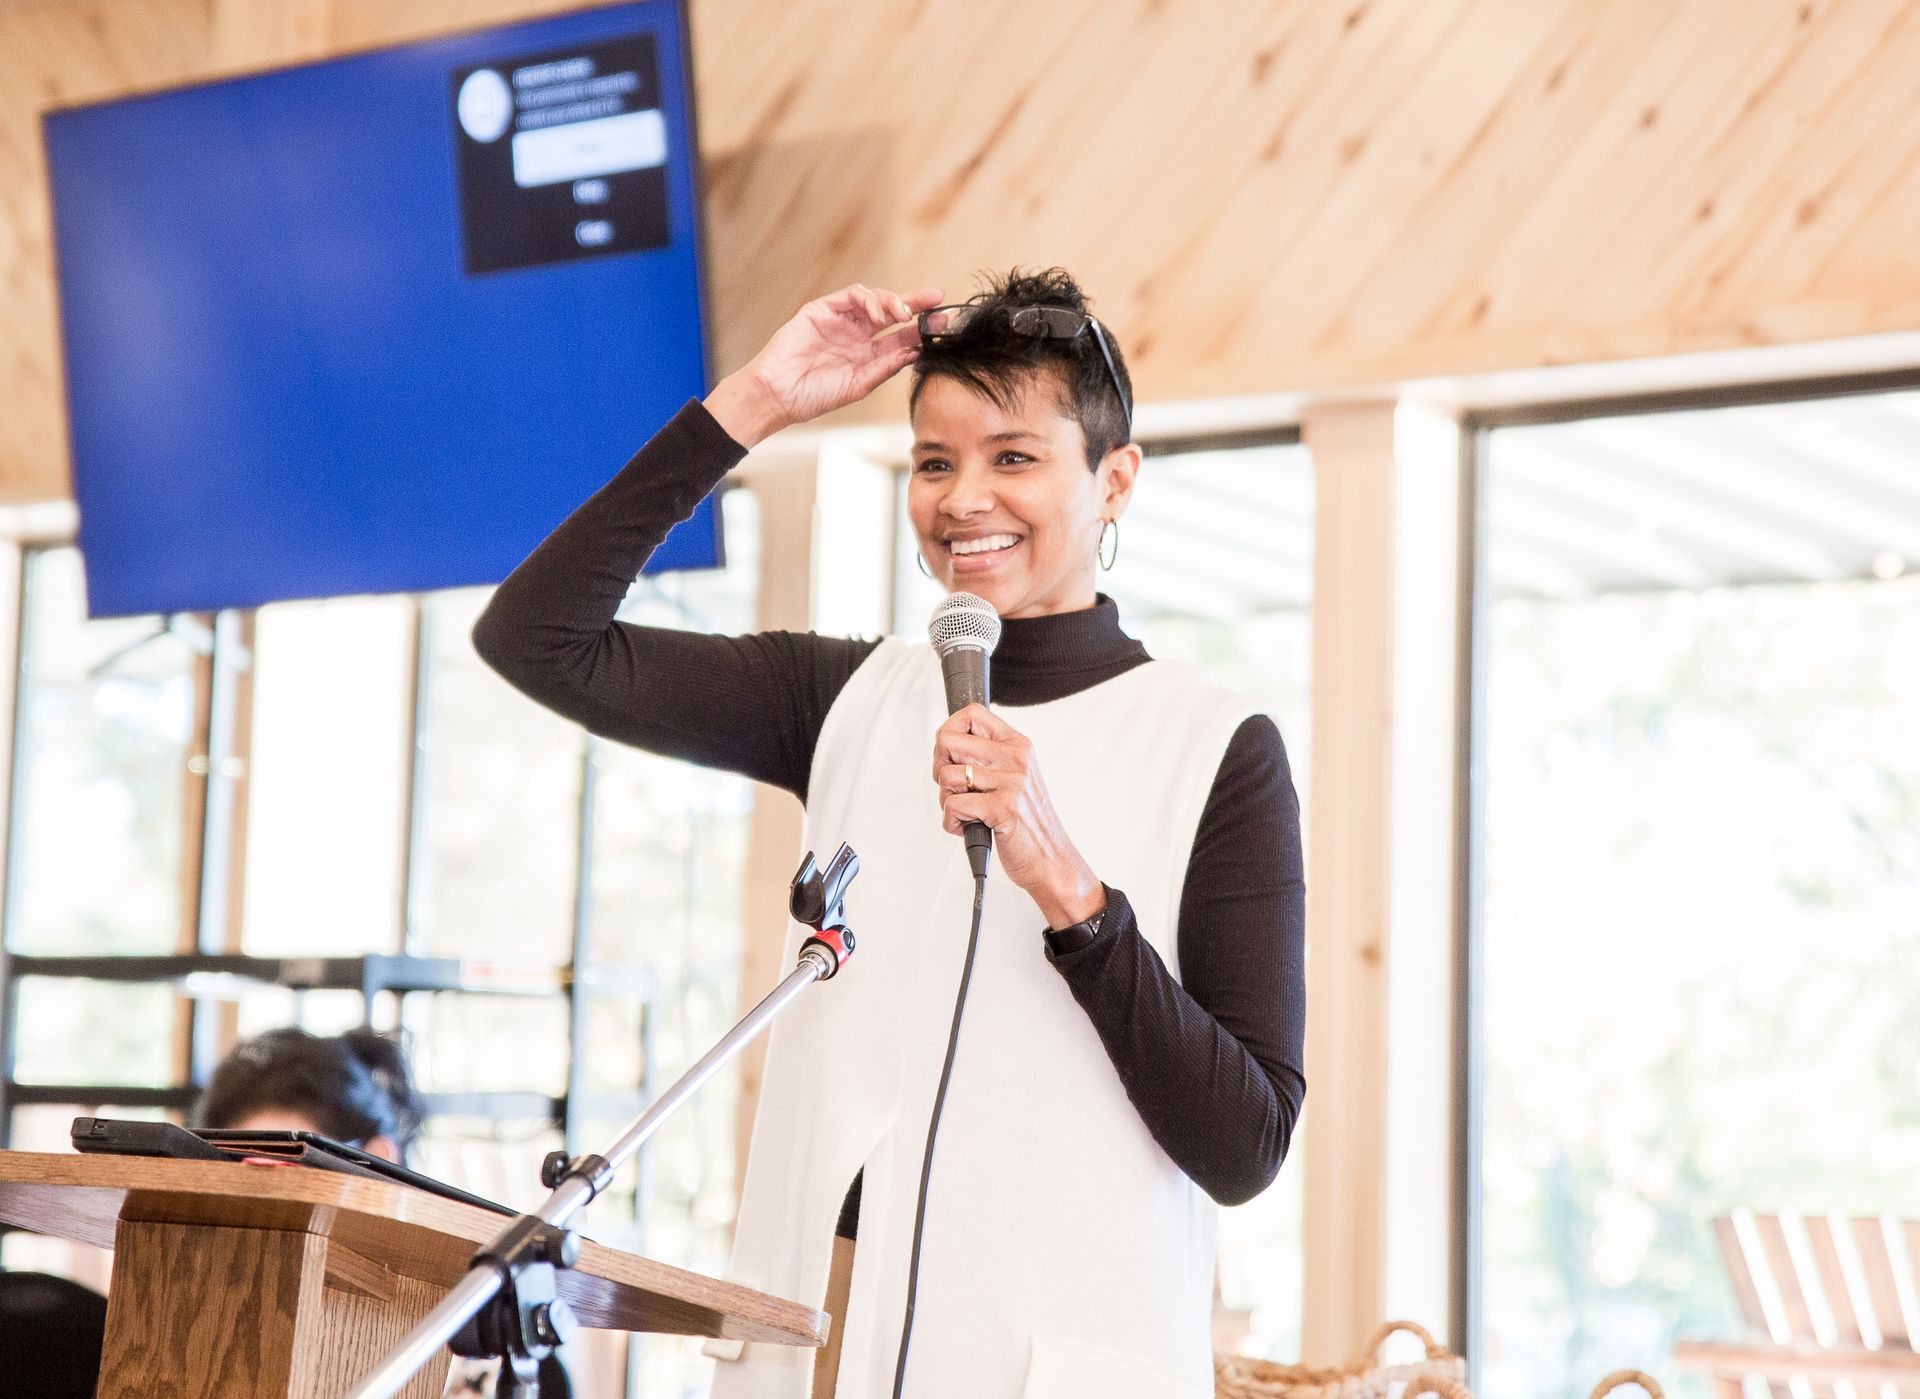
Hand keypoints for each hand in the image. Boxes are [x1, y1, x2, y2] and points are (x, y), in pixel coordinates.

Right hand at [704, 283, 944, 446]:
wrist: (780, 395)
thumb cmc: (814, 396)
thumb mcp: (860, 384)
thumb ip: (887, 366)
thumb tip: (917, 350)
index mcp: (867, 355)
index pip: (901, 336)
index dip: (922, 328)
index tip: (944, 323)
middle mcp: (857, 335)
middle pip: (893, 313)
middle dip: (916, 304)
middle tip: (935, 301)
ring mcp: (840, 321)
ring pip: (874, 300)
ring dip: (892, 302)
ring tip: (902, 314)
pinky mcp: (822, 309)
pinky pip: (850, 296)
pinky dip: (868, 300)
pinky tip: (878, 314)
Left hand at [932, 704, 1105, 928]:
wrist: (1050, 859)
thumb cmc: (1026, 822)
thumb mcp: (1015, 777)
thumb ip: (988, 757)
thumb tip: (945, 743)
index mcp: (1018, 745)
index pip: (972, 713)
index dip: (949, 731)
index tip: (950, 755)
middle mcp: (1015, 758)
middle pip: (947, 741)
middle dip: (939, 769)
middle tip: (955, 789)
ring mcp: (1011, 782)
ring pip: (946, 776)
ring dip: (946, 800)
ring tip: (966, 812)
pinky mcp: (1002, 808)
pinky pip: (952, 806)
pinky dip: (952, 823)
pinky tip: (968, 828)